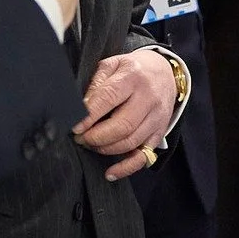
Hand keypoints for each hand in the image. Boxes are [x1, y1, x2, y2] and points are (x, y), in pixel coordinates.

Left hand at [75, 50, 177, 180]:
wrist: (164, 72)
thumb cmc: (132, 70)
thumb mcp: (112, 65)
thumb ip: (96, 83)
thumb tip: (80, 107)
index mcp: (133, 77)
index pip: (110, 97)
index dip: (90, 115)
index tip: (75, 126)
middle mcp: (148, 98)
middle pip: (122, 125)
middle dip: (96, 137)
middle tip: (80, 138)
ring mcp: (156, 118)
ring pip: (130, 142)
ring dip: (105, 149)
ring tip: (91, 144)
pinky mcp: (159, 133)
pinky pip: (143, 157)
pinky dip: (126, 168)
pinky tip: (110, 172)